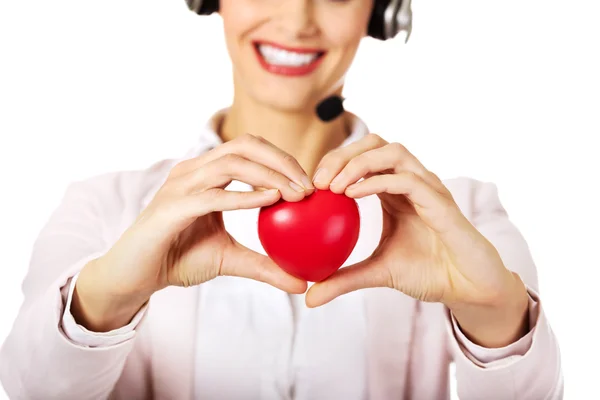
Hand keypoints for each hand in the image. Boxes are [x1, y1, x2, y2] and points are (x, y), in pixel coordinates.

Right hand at [73, 133, 312, 330]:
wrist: (136, 275)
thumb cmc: (179, 259)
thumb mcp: (230, 259)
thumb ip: (265, 265)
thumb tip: (301, 285)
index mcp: (206, 173)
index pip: (250, 149)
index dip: (282, 159)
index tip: (310, 183)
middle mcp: (193, 171)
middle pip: (244, 145)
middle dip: (282, 160)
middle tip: (310, 186)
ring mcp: (180, 185)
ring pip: (231, 162)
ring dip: (269, 174)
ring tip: (297, 194)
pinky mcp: (171, 207)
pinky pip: (213, 195)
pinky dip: (245, 196)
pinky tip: (271, 200)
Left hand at [306, 134, 528, 346]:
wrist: (468, 289)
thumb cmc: (428, 273)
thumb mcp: (377, 273)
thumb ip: (343, 279)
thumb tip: (309, 298)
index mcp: (395, 190)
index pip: (362, 157)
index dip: (335, 162)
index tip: (312, 185)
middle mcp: (411, 181)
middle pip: (374, 144)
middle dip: (342, 155)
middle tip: (318, 181)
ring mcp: (427, 187)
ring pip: (392, 152)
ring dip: (358, 163)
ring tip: (333, 186)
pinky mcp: (441, 201)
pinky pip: (408, 180)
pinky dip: (378, 181)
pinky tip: (353, 195)